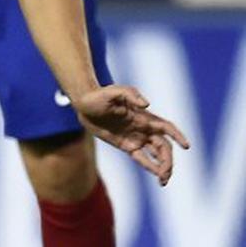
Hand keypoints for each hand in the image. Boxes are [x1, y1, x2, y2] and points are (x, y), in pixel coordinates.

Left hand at [72, 85, 189, 185]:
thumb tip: (146, 105)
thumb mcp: (114, 92)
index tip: (186, 146)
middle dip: (168, 160)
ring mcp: (136, 138)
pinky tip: (156, 176)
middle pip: (163, 146)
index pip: (166, 128)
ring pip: (156, 154)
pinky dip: (150, 166)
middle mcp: (143, 128)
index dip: (177, 136)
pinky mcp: (126, 145)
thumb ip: (131, 94)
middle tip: (165, 173)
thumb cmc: (100, 95)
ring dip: (163, 166)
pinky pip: (142, 158)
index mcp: (144, 117)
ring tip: (163, 180)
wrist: (84, 104)